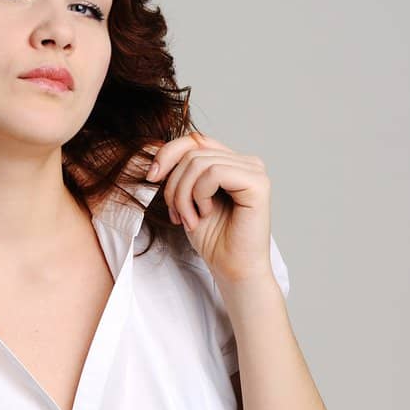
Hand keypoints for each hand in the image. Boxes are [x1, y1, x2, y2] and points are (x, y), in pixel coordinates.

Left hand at [145, 132, 273, 285]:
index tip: (151, 178)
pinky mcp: (258, 183)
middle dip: (174, 186)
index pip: (194, 139)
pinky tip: (205, 214)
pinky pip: (214, 173)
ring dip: (184, 196)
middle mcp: (245, 162)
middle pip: (193, 152)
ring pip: (199, 162)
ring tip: (190, 219)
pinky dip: (200, 195)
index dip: (167, 153)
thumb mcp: (187, 201)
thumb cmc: (213, 240)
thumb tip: (157, 155)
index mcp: (230, 162)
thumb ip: (181, 174)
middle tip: (178, 216)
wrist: (232, 270)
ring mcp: (253, 170)